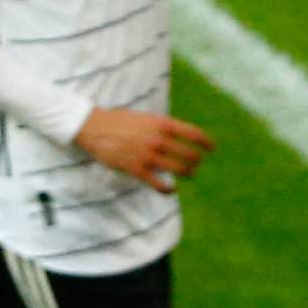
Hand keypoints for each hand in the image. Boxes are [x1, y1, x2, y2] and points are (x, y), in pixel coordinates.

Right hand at [74, 106, 210, 191]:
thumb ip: (163, 126)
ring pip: (179, 169)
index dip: (207, 142)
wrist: (95, 128)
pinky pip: (159, 184)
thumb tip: (179, 136)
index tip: (212, 148)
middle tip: (197, 163)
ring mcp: (149, 156)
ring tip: (189, 174)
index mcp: (163, 124)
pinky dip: (168, 189)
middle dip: (197, 160)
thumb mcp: (146, 118)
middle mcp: (159, 140)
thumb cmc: (121, 121)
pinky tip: (171, 189)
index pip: (194, 134)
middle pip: (190, 154)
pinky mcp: (138, 170)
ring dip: (187, 173)